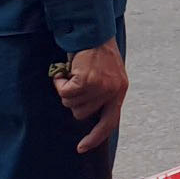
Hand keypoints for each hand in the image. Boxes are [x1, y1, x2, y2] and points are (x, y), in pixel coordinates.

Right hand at [55, 39, 127, 153]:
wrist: (94, 30)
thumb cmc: (97, 51)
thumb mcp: (106, 74)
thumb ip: (101, 93)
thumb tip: (83, 113)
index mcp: (119, 91)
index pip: (110, 123)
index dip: (95, 137)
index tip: (81, 148)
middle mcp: (113, 92)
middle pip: (82, 114)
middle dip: (73, 100)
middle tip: (74, 82)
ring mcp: (101, 87)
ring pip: (71, 103)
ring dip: (66, 89)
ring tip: (72, 73)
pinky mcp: (87, 81)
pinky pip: (65, 92)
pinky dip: (60, 82)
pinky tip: (65, 71)